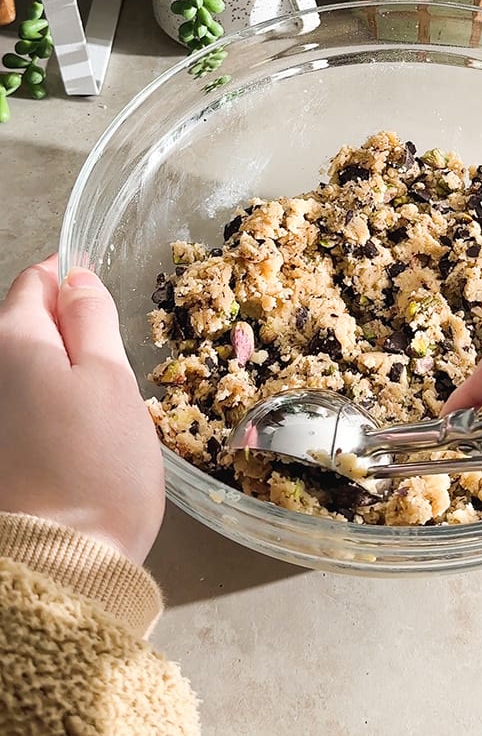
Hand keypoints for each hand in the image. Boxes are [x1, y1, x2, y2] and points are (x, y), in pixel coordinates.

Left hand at [0, 257, 164, 562]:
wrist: (63, 558)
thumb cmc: (98, 466)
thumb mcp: (112, 380)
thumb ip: (92, 320)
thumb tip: (76, 279)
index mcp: (12, 342)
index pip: (34, 283)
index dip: (71, 279)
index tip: (103, 291)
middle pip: (23, 326)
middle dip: (65, 330)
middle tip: (114, 360)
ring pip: (24, 370)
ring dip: (58, 373)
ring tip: (100, 407)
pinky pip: (21, 408)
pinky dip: (48, 409)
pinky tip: (76, 438)